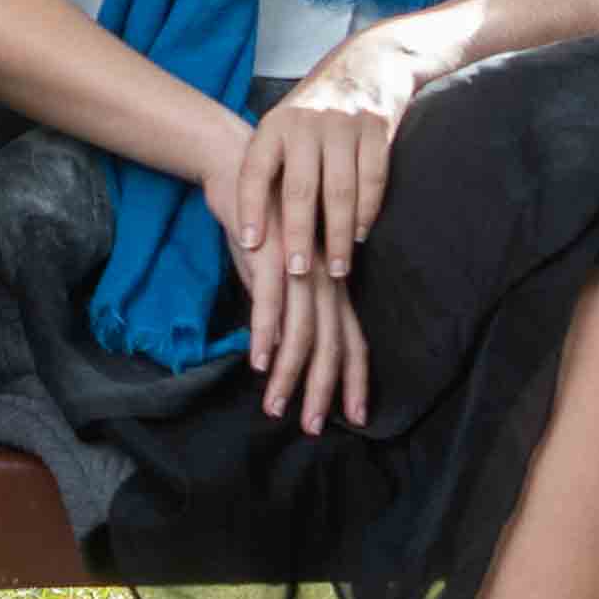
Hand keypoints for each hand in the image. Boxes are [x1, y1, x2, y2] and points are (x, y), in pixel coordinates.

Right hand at [240, 246, 374, 439]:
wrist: (242, 171)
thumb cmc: (263, 229)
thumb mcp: (282, 276)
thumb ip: (289, 310)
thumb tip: (285, 353)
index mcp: (332, 287)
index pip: (353, 341)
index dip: (356, 381)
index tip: (356, 418)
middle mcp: (323, 280)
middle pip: (332, 344)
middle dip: (323, 390)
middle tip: (312, 428)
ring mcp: (298, 269)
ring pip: (302, 332)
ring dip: (290, 374)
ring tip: (275, 408)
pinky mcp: (269, 257)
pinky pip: (270, 303)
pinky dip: (267, 336)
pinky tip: (259, 363)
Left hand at [245, 41, 425, 278]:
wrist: (367, 62)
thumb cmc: (316, 110)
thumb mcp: (284, 126)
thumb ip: (272, 167)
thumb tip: (252, 229)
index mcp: (275, 125)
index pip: (255, 170)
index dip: (250, 208)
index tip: (248, 245)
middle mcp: (305, 122)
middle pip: (300, 189)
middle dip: (298, 236)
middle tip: (296, 273)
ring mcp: (343, 123)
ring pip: (340, 190)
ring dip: (338, 236)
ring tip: (336, 269)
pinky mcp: (376, 126)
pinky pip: (372, 178)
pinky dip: (367, 211)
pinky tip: (361, 235)